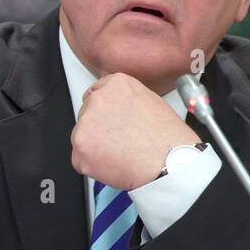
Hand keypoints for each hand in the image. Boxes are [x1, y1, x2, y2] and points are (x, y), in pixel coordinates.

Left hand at [71, 72, 198, 190]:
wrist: (170, 162)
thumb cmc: (168, 138)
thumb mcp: (152, 103)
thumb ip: (127, 101)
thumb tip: (119, 110)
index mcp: (116, 85)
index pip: (96, 92)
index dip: (105, 110)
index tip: (109, 119)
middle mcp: (98, 101)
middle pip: (87, 114)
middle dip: (99, 128)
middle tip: (119, 139)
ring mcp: (85, 126)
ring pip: (83, 136)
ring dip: (96, 146)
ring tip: (121, 152)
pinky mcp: (80, 151)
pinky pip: (81, 159)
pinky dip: (94, 164)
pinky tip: (115, 163)